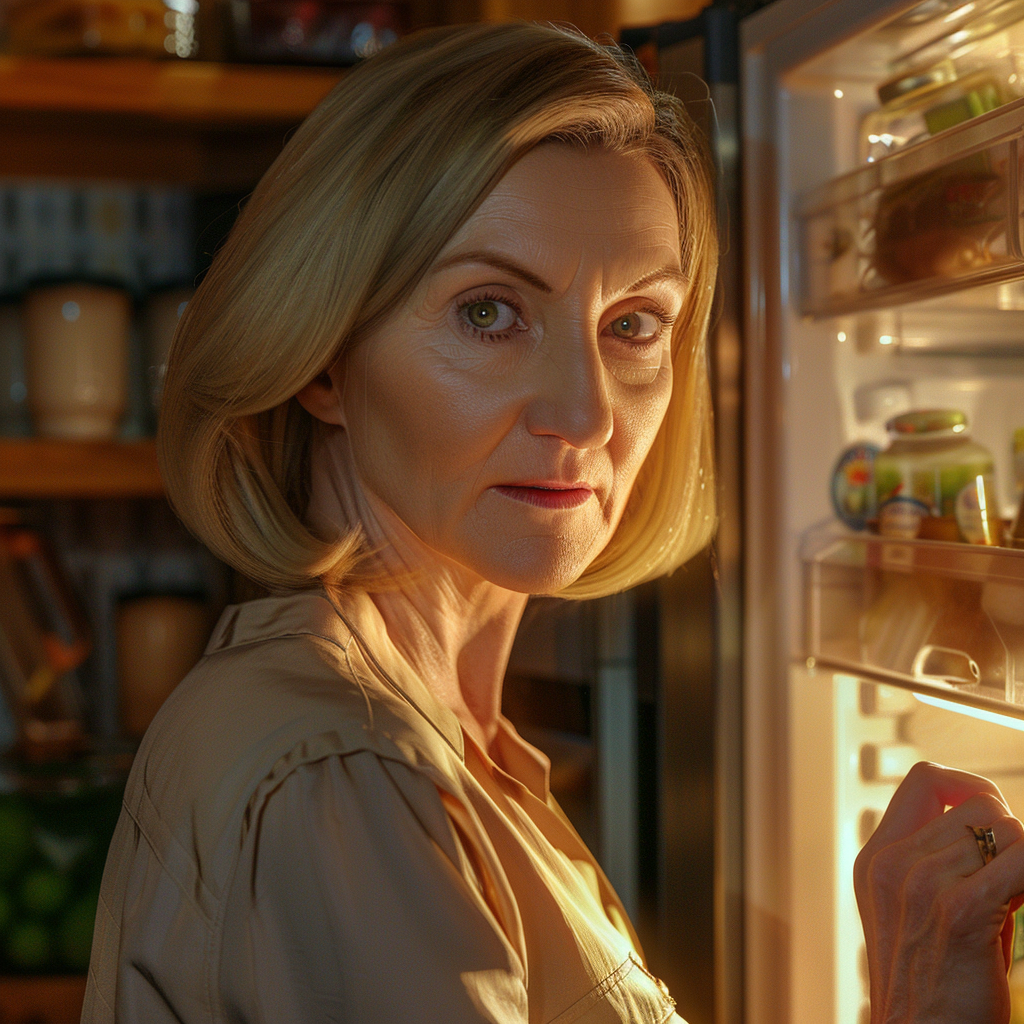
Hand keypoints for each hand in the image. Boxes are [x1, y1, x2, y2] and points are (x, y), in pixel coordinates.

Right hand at [855, 762, 1023, 1023]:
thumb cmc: (934, 989)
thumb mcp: (914, 912)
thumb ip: (935, 862)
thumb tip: (994, 821)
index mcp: (876, 858)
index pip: (925, 779)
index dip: (968, 787)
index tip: (993, 819)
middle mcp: (892, 863)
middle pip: (978, 803)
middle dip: (1010, 835)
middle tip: (1012, 880)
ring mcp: (920, 884)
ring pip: (1008, 830)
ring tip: (1015, 901)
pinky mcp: (959, 912)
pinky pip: (1023, 862)